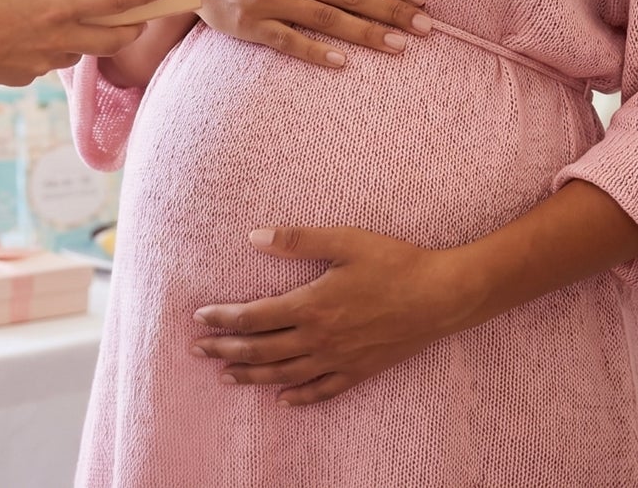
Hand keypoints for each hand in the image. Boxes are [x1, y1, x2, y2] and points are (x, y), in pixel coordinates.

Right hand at [0, 0, 160, 84]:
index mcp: (57, 7)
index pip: (114, 2)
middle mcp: (57, 38)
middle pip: (112, 41)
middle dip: (132, 30)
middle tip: (140, 19)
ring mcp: (40, 63)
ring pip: (80, 52)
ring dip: (92, 40)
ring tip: (88, 23)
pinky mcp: (23, 76)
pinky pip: (49, 62)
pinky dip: (54, 49)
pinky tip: (37, 35)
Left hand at [191, 226, 463, 404]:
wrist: (440, 296)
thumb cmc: (393, 262)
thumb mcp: (344, 241)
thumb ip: (297, 239)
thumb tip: (253, 236)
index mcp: (311, 306)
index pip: (254, 318)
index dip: (223, 319)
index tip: (200, 319)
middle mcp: (319, 339)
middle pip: (261, 351)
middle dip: (225, 350)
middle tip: (197, 351)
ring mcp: (339, 360)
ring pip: (284, 375)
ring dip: (251, 377)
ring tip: (226, 377)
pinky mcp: (360, 371)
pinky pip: (322, 391)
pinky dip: (299, 398)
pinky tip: (283, 400)